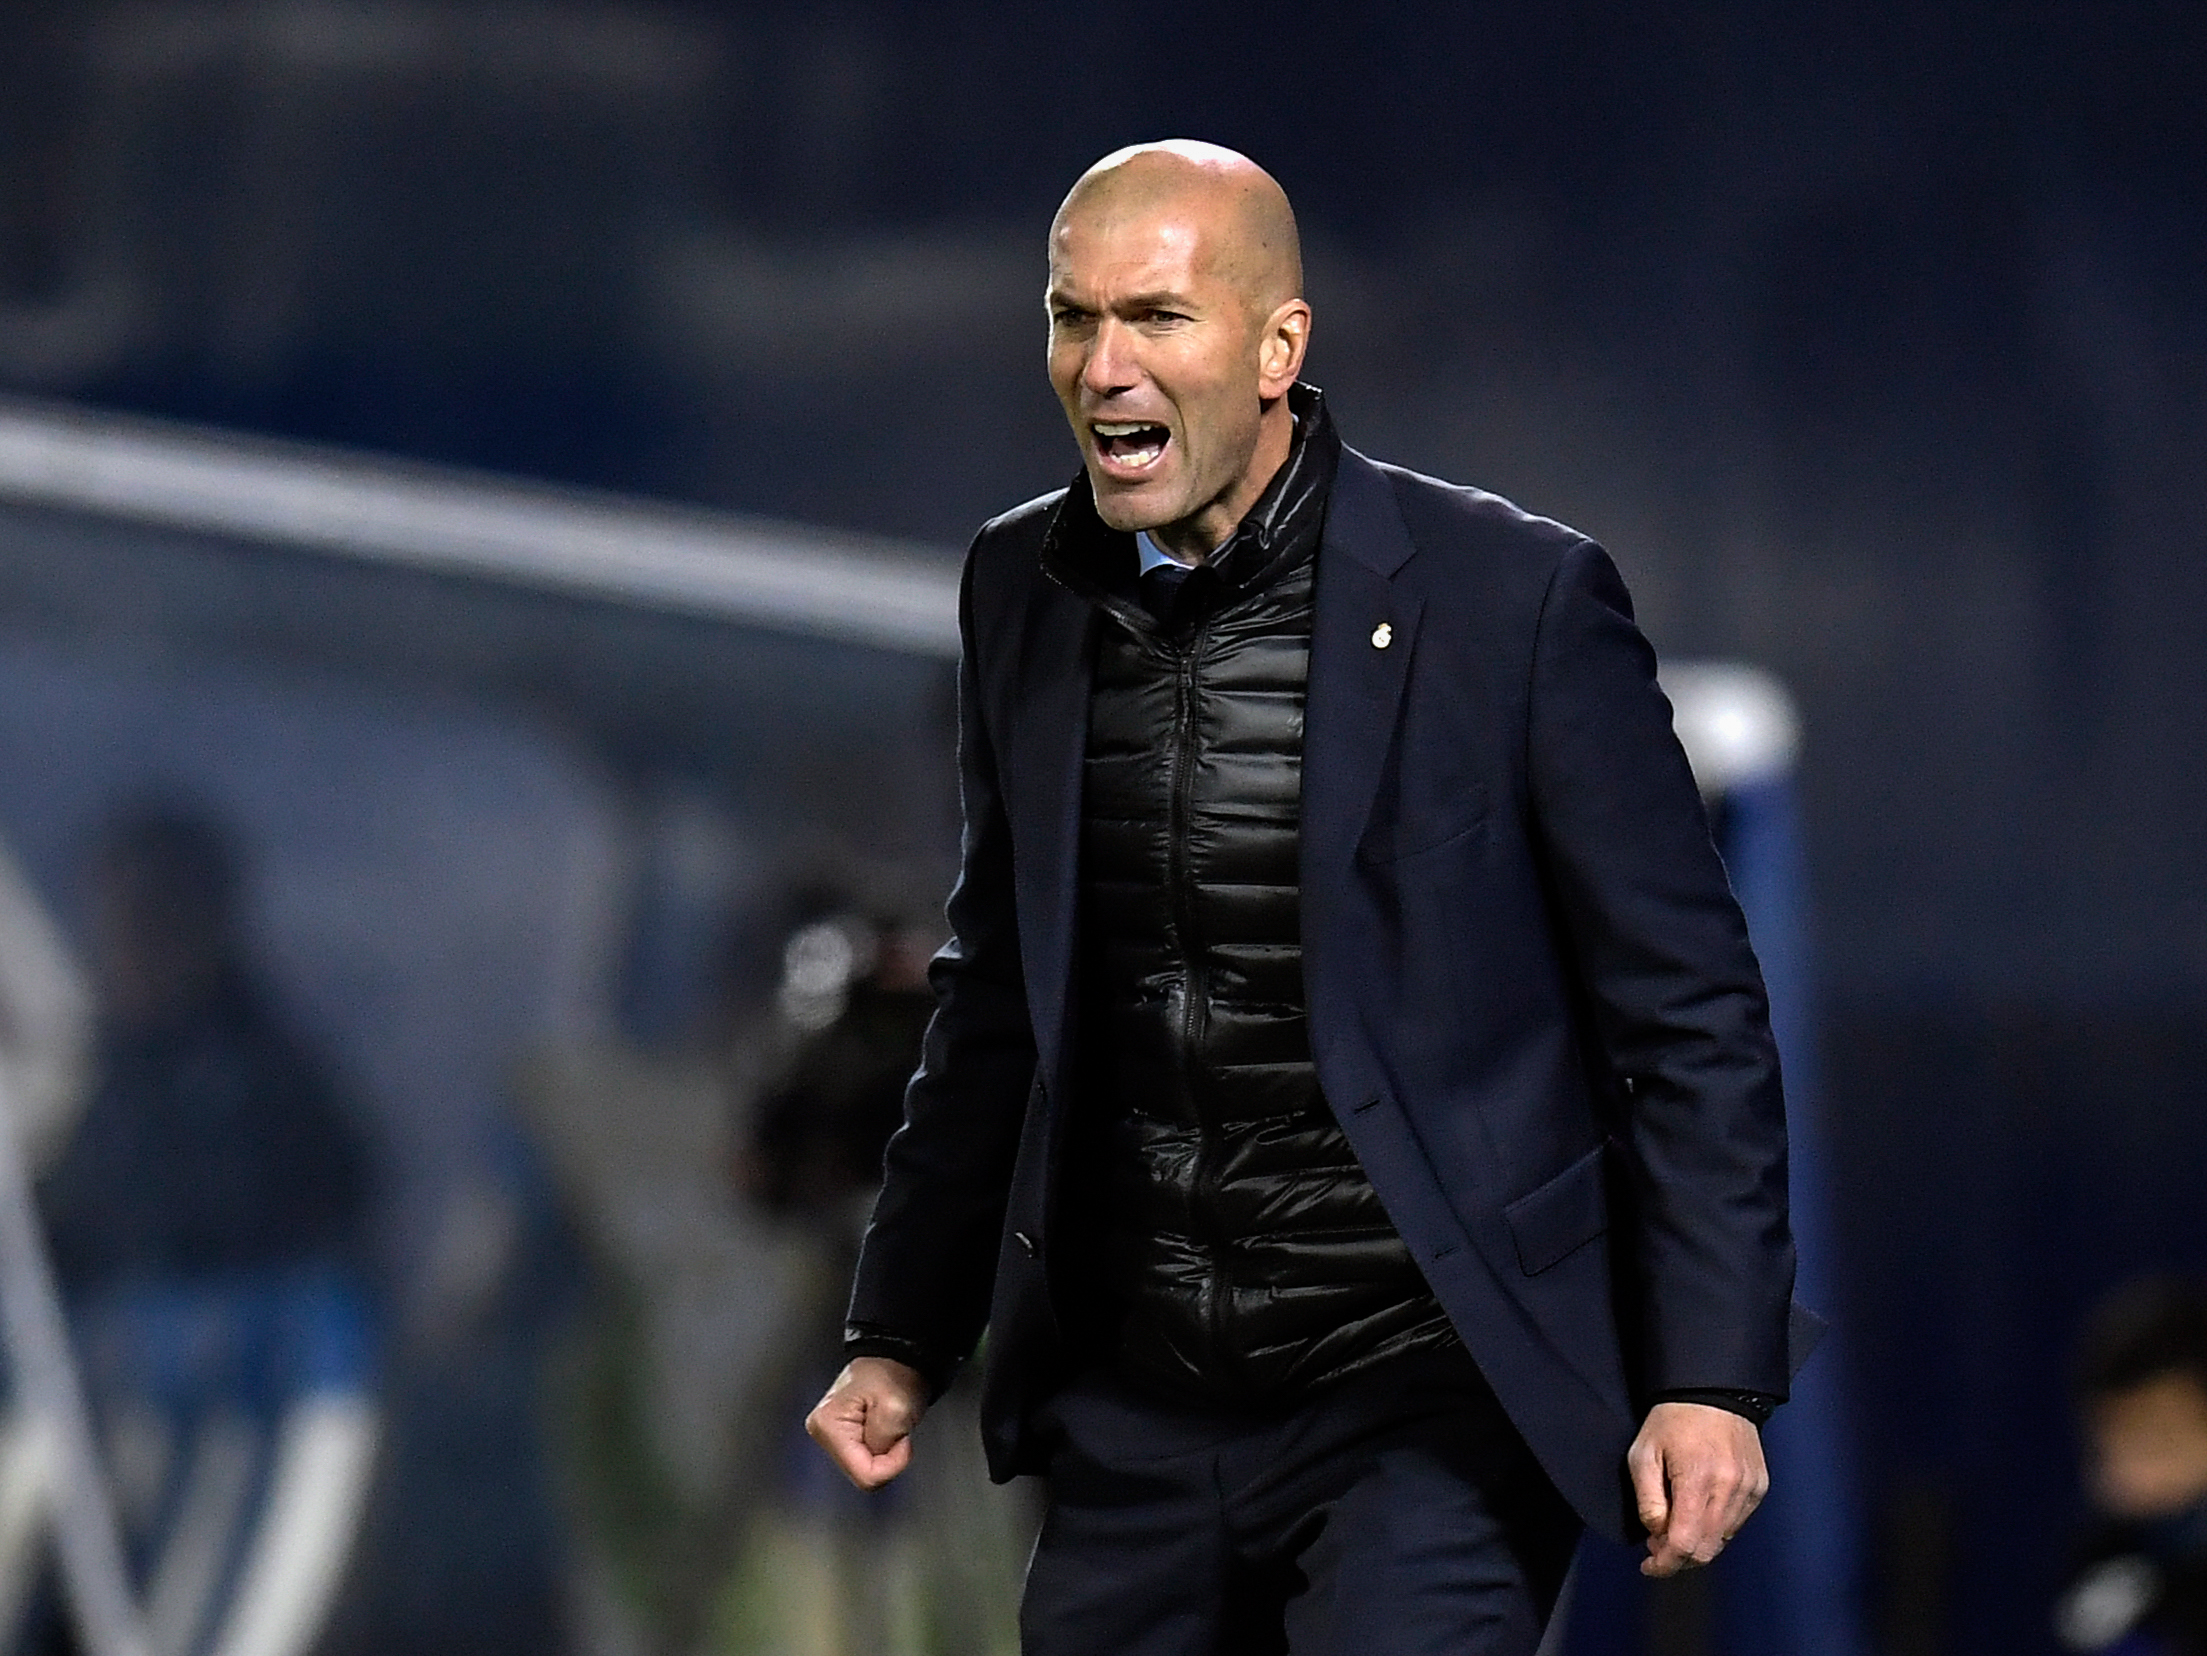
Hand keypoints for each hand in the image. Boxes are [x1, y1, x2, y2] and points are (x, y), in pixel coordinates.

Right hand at [805, 1357, 928, 1489]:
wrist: (897, 1358)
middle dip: (886, 1456)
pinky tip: (884, 1428)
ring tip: (889, 1425)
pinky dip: (882, 1448)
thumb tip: (877, 1457)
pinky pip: (866, 1459)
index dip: (891, 1463)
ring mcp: (832, 1435)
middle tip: (895, 1428)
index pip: (864, 1475)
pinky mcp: (843, 1436)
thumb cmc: (893, 1373)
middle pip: (862, 1473)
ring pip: (865, 1468)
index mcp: (827, 1426)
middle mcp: (823, 1433)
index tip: (901, 1439)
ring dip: (885, 1451)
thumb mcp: (896, 1408)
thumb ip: (883, 1443)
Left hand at [1627, 1401, 1768, 1576]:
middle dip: (1680, 1558)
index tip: (1649, 1566)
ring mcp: (1749, 1490)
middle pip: (1707, 1549)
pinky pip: (1736, 1523)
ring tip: (1676, 1527)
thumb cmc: (1672, 1420)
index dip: (1665, 1563)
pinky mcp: (1760, 1487)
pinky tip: (1699, 1514)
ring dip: (1698, 1544)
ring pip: (1723, 1540)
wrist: (1714, 1391)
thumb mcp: (1643, 1453)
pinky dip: (1716, 1528)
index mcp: (1697, 1480)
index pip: (1685, 1543)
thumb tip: (1656, 1534)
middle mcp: (1729, 1490)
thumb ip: (1648, 1500)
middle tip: (1657, 1547)